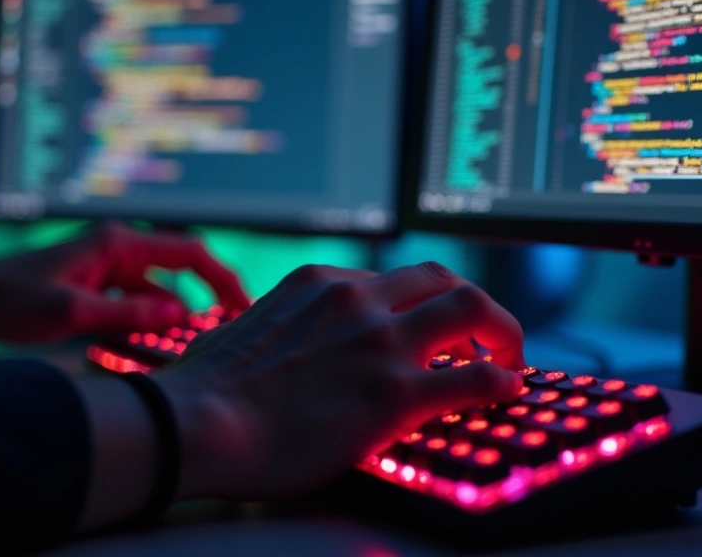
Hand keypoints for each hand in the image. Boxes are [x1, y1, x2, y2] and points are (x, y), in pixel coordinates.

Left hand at [0, 223, 249, 343]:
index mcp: (118, 244)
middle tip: (235, 325)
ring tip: (204, 343)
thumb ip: (128, 313)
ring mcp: (111, 267)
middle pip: (183, 268)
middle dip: (211, 295)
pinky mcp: (100, 286)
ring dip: (181, 315)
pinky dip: (154, 321)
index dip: (221, 278)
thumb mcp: (71, 312)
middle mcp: (121, 249)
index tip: (242, 306)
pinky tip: (164, 345)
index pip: (189, 254)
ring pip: (162, 291)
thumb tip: (181, 315)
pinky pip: (139, 302)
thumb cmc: (11, 300)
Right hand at [153, 262, 524, 500]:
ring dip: (501, 331)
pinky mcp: (395, 394)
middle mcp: (358, 301)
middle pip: (444, 279)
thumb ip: (289, 324)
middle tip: (484, 336)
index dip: (426, 302)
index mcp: (323, 285)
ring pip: (473, 309)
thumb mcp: (253, 328)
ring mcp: (380, 342)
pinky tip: (506, 391)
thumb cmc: (208, 388)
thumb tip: (292, 342)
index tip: (435, 326)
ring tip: (507, 358)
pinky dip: (502, 381)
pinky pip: (475, 377)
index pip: (397, 279)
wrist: (193, 423)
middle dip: (473, 306)